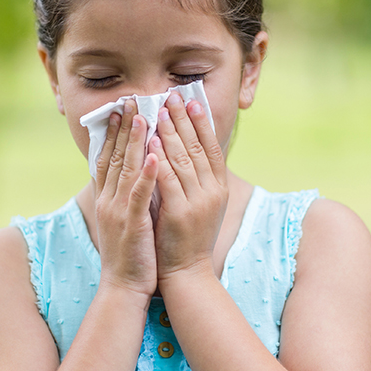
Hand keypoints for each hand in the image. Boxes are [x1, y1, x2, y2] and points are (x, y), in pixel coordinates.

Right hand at [93, 100, 158, 297]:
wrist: (124, 286)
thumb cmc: (129, 252)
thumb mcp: (123, 217)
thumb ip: (125, 193)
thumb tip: (132, 170)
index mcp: (107, 198)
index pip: (107, 158)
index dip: (113, 132)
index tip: (120, 109)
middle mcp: (108, 200)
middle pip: (114, 157)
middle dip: (123, 127)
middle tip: (131, 101)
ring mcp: (119, 211)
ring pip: (125, 170)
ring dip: (134, 143)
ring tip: (143, 118)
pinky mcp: (132, 224)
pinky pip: (139, 196)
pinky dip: (146, 175)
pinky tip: (155, 157)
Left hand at [148, 93, 228, 283]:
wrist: (187, 274)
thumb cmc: (187, 238)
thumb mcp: (200, 204)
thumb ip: (196, 179)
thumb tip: (186, 149)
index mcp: (218, 188)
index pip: (211, 147)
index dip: (202, 122)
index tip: (193, 99)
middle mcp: (212, 191)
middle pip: (197, 146)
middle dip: (183, 118)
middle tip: (171, 95)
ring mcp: (197, 202)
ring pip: (183, 158)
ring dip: (170, 131)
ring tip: (159, 109)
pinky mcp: (179, 213)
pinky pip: (168, 179)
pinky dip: (160, 158)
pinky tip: (151, 141)